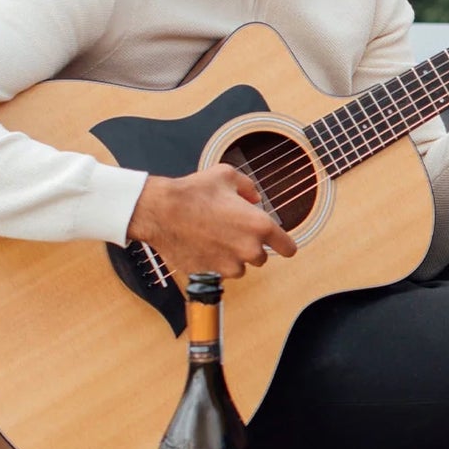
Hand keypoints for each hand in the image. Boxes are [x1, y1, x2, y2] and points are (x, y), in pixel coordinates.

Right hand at [127, 164, 297, 279]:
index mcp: (259, 226)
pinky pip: (218, 273)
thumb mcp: (227, 175)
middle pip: (262, 258)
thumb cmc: (193, 192)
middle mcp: (248, 249)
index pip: (288, 248)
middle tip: (232, 231)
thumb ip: (248, 187)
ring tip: (214, 237)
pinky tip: (201, 245)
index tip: (279, 244)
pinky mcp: (209, 273)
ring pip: (240, 267)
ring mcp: (228, 265)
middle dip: (250, 246)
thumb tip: (255, 198)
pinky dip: (213, 263)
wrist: (160, 211)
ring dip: (233, 257)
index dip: (284, 245)